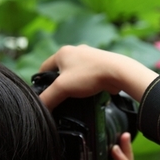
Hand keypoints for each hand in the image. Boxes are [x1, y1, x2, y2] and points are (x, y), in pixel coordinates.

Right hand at [38, 45, 156, 110]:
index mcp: (62, 53)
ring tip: (73, 98)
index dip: (40, 82)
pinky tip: (87, 94)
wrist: (119, 72)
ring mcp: (89, 57)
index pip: (44, 68)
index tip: (42, 94)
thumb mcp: (63, 88)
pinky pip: (87, 76)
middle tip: (59, 98)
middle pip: (60, 71)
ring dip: (73, 85)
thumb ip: (48, 98)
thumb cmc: (89, 76)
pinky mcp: (100, 65)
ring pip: (74, 73)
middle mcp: (75, 51)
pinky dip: (85, 85)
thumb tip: (40, 108)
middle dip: (58, 84)